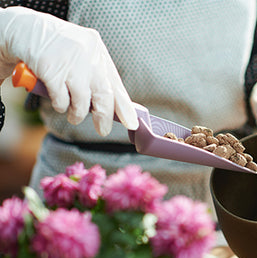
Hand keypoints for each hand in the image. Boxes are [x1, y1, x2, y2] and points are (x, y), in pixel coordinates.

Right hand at [0, 6, 137, 135]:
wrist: (25, 29)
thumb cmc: (59, 49)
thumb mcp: (83, 56)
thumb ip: (98, 77)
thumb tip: (116, 109)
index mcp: (98, 51)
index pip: (116, 84)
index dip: (125, 107)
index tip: (131, 123)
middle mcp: (87, 53)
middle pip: (103, 94)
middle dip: (104, 117)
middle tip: (103, 130)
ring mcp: (69, 60)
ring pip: (82, 100)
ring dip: (78, 114)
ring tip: (73, 116)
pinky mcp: (50, 67)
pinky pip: (61, 98)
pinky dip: (61, 106)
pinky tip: (59, 103)